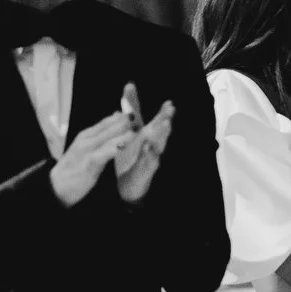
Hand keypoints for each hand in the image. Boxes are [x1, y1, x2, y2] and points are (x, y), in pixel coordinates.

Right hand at [50, 108, 134, 206]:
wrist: (56, 187)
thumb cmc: (74, 167)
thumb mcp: (86, 148)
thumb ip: (100, 135)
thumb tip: (114, 117)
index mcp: (87, 135)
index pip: (107, 121)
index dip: (122, 116)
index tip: (136, 110)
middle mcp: (86, 140)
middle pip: (108, 127)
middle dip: (124, 121)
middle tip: (138, 114)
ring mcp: (86, 151)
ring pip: (106, 139)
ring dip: (121, 133)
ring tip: (135, 128)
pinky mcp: (88, 164)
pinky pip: (102, 155)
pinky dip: (112, 149)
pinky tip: (122, 146)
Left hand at [112, 85, 176, 202]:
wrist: (127, 189)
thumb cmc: (129, 163)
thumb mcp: (127, 142)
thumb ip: (126, 126)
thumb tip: (120, 110)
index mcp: (147, 139)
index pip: (156, 123)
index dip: (162, 113)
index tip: (169, 102)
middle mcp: (152, 148)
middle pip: (161, 132)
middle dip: (165, 120)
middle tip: (171, 108)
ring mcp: (150, 160)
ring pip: (158, 146)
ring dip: (161, 135)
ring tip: (165, 124)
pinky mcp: (144, 172)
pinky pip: (147, 162)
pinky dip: (148, 154)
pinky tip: (148, 147)